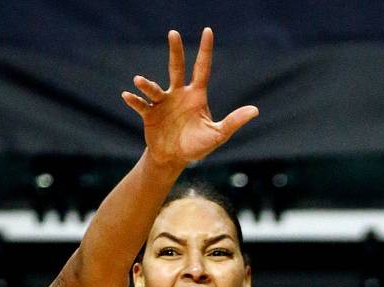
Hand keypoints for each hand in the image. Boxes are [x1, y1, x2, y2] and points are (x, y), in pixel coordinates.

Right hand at [121, 28, 257, 169]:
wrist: (174, 158)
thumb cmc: (197, 145)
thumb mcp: (217, 134)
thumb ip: (234, 122)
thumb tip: (255, 110)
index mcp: (196, 96)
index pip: (202, 69)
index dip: (205, 51)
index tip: (208, 31)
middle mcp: (178, 94)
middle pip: (176, 68)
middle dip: (175, 51)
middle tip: (173, 33)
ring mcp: (162, 103)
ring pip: (154, 88)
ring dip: (147, 84)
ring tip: (139, 80)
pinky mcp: (149, 114)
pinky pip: (141, 105)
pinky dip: (135, 101)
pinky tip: (128, 96)